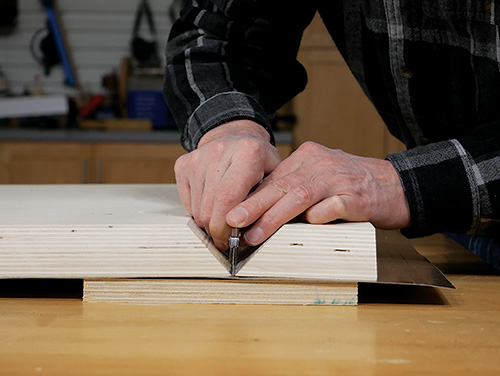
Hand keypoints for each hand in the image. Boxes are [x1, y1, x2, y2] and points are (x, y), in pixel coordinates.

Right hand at [174, 120, 280, 249]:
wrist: (235, 136)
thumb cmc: (258, 160)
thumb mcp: (274, 177)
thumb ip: (266, 202)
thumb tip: (254, 233)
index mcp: (248, 153)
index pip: (229, 198)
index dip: (226, 227)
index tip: (230, 242)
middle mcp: (220, 151)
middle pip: (210, 208)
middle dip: (216, 231)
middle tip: (225, 240)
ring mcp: (198, 157)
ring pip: (197, 209)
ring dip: (208, 223)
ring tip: (221, 222)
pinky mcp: (184, 164)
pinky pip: (187, 202)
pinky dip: (198, 212)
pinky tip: (211, 206)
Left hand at [226, 141, 410, 244]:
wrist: (397, 185)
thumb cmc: (352, 186)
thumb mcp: (319, 179)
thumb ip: (293, 190)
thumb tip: (257, 213)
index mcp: (308, 158)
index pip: (272, 178)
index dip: (250, 198)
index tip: (230, 214)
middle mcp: (321, 164)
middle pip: (281, 185)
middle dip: (253, 205)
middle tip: (231, 221)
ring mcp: (339, 179)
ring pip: (300, 195)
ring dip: (274, 216)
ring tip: (254, 234)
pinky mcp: (357, 196)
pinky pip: (333, 206)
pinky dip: (318, 216)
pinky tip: (306, 227)